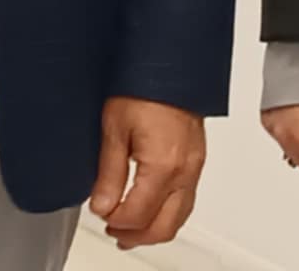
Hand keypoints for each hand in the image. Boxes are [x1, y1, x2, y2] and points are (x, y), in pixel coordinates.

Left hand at [90, 98, 206, 250]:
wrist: (170, 62)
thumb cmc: (144, 85)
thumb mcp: (114, 128)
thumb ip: (109, 173)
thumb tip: (102, 205)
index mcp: (163, 166)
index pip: (138, 215)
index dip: (115, 221)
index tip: (101, 213)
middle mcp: (184, 171)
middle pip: (163, 226)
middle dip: (136, 236)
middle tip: (114, 232)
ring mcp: (194, 166)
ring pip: (179, 218)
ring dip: (154, 229)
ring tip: (130, 228)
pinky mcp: (197, 159)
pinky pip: (186, 200)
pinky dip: (168, 213)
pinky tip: (153, 207)